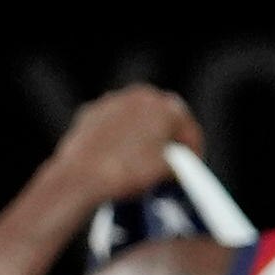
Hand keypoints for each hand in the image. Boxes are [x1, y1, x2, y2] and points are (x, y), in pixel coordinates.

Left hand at [43, 85, 204, 206]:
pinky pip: (111, 126)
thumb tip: (172, 166)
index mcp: (167, 106)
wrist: (82, 178)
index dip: (192, 150)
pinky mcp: (89, 113)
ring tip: (142, 162)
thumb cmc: (128, 173)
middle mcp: (139, 96)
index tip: (191, 165)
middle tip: (168, 162)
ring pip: (134, 120)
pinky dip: (117, 138)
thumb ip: (178, 162)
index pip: (187, 128)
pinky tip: (117, 158)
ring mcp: (112, 102)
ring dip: (141, 137)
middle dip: (166, 139)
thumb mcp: (168, 172)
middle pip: (161, 119)